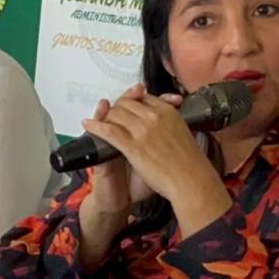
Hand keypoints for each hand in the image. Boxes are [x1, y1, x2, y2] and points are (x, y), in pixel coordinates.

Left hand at [82, 83, 230, 236]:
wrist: (191, 181)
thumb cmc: (190, 163)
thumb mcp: (184, 135)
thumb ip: (172, 125)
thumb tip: (165, 123)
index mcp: (168, 112)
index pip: (144, 98)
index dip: (132, 101)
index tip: (127, 107)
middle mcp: (154, 116)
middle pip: (127, 103)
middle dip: (117, 108)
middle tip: (111, 116)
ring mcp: (142, 130)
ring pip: (116, 114)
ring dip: (105, 117)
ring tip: (98, 121)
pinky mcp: (133, 145)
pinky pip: (109, 130)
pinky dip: (95, 126)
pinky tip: (88, 125)